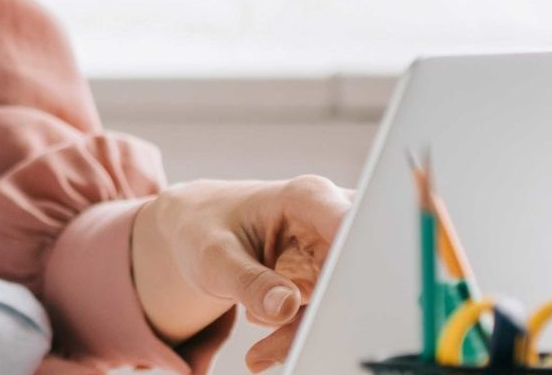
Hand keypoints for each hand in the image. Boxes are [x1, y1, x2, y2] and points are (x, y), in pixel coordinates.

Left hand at [129, 175, 353, 372]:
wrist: (197, 230)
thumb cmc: (204, 229)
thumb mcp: (214, 256)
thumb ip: (249, 281)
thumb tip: (286, 307)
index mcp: (306, 198)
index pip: (348, 228)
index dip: (354, 263)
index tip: (333, 301)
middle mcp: (330, 218)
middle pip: (350, 274)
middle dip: (322, 317)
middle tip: (271, 350)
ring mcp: (335, 249)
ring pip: (342, 300)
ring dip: (305, 333)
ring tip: (259, 353)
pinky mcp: (331, 276)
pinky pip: (329, 312)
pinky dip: (301, 334)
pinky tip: (265, 347)